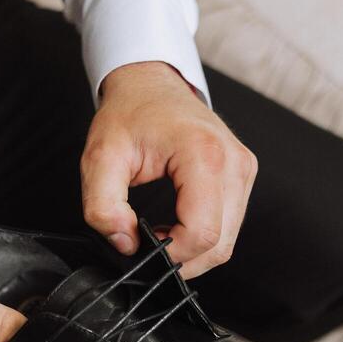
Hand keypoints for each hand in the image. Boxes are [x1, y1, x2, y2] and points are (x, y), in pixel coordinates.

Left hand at [82, 61, 257, 277]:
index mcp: (203, 154)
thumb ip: (102, 206)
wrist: (151, 83)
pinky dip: (204, 236)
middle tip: (149, 245)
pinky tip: (178, 225)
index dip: (171, 253)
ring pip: (228, 241)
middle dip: (183, 258)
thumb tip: (126, 244)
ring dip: (194, 251)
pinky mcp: (243, 175)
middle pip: (220, 244)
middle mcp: (233, 161)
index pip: (202, 232)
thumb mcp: (99, 158)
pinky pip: (229, 225)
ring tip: (161, 234)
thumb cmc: (129, 113)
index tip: (144, 245)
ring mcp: (243, 168)